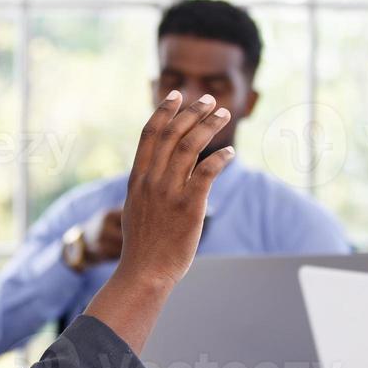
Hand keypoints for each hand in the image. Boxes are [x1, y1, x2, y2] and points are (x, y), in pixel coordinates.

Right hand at [84, 91, 232, 352]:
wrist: (144, 272)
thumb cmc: (144, 244)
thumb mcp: (137, 207)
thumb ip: (149, 184)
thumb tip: (167, 166)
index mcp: (137, 178)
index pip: (150, 134)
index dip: (164, 111)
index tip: (176, 95)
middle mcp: (152, 180)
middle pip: (172, 134)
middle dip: (192, 111)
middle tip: (209, 100)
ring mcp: (169, 192)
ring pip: (190, 146)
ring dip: (208, 126)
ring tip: (223, 114)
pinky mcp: (189, 206)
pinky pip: (207, 172)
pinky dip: (219, 158)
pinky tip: (229, 152)